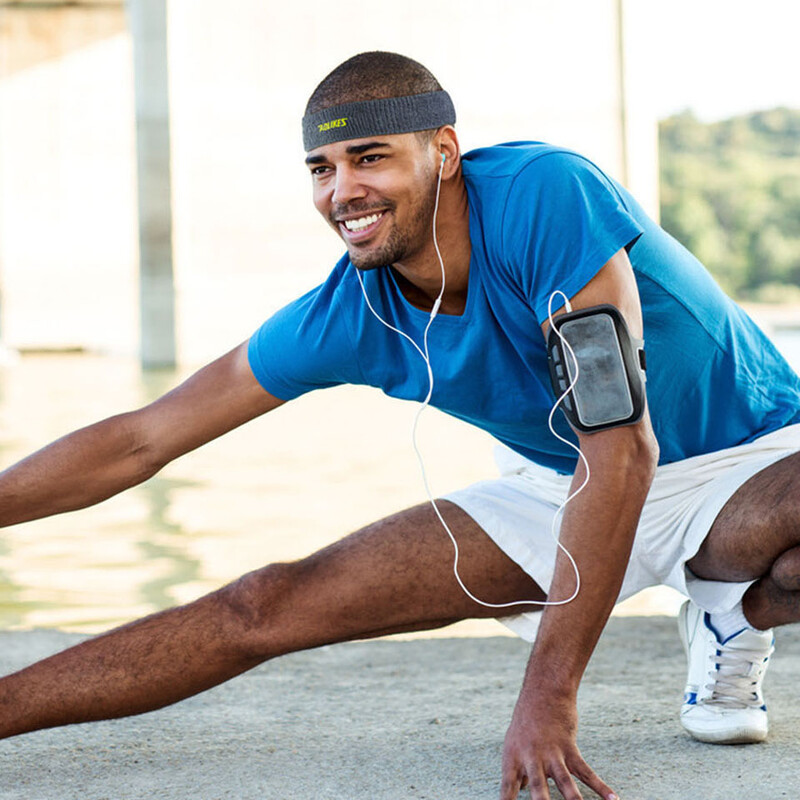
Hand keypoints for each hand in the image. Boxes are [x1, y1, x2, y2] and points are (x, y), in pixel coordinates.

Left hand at [499, 696, 617, 799]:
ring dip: (572, 799)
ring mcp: (552, 753)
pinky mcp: (569, 748)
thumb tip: (521, 790)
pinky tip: (613, 799)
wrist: (544, 692)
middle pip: (538, 787)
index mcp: (513, 758)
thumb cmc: (526, 721)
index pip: (507, 786)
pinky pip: (586, 771)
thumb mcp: (514, 743)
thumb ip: (517, 770)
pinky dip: (601, 787)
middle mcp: (531, 758)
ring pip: (564, 781)